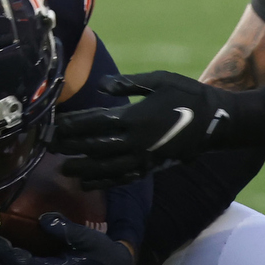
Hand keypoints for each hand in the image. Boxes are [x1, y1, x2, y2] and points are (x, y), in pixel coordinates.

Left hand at [53, 72, 249, 189]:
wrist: (217, 121)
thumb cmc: (189, 94)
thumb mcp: (161, 80)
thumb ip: (129, 84)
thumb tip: (103, 87)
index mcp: (134, 117)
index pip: (93, 123)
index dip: (70, 125)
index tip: (52, 125)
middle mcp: (135, 141)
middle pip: (93, 147)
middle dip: (69, 147)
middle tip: (48, 147)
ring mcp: (143, 158)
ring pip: (105, 167)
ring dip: (82, 169)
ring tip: (64, 169)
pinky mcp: (151, 168)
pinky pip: (122, 178)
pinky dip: (103, 182)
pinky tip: (88, 184)